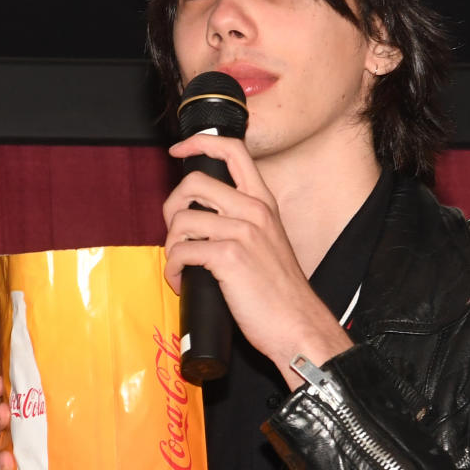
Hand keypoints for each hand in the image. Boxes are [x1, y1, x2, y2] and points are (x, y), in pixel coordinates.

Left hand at [164, 134, 350, 385]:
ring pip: (181, 219)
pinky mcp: (229, 258)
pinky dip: (173, 269)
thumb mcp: (269, 244)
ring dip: (170, 246)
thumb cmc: (282, 295)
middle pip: (194, 182)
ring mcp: (242, 232)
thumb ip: (244, 224)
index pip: (233, 150)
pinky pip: (181, 251)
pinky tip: (183, 283)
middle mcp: (254, 211)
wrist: (298, 326)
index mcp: (264, 204)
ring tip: (181, 267)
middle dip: (171, 207)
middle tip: (174, 233)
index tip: (179, 151)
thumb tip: (204, 220)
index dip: (199, 144)